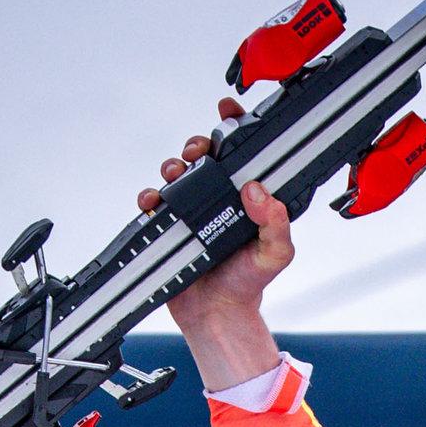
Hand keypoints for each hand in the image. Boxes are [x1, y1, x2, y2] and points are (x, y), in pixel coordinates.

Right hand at [139, 98, 293, 389]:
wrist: (218, 315)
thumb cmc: (249, 283)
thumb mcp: (276, 253)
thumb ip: (276, 223)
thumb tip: (257, 190)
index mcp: (247, 197)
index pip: (243, 153)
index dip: (235, 126)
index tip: (227, 111)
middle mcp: (219, 198)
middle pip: (205, 155)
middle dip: (198, 143)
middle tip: (198, 149)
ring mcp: (192, 210)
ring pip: (177, 173)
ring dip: (172, 165)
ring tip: (175, 173)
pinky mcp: (169, 225)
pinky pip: (154, 201)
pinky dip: (149, 195)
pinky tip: (153, 200)